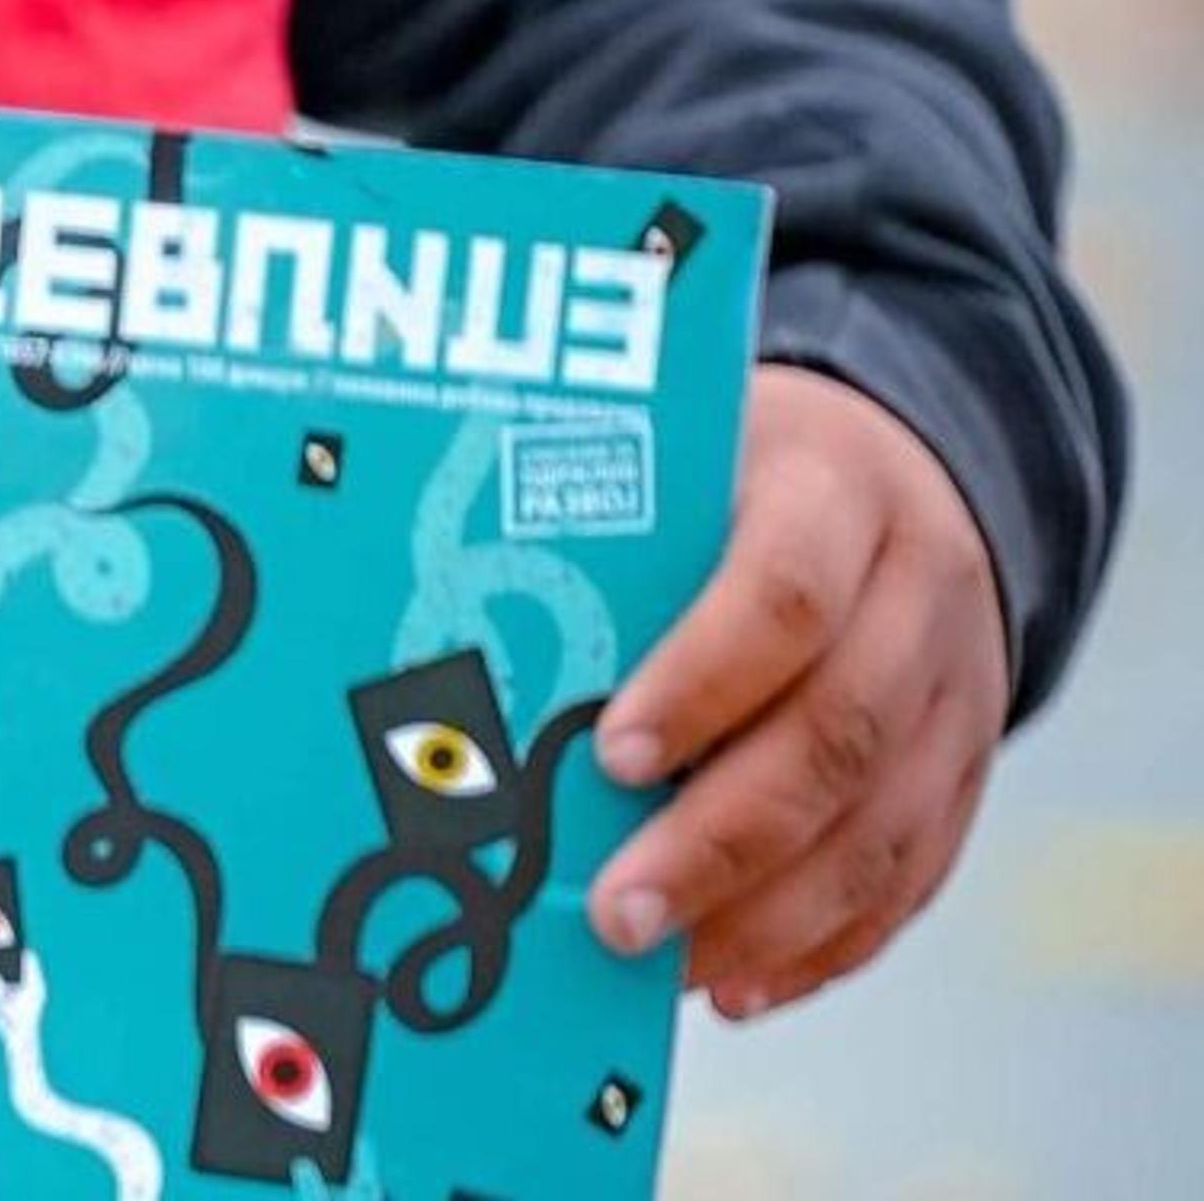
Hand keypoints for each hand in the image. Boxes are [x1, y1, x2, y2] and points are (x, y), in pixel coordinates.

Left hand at [585, 363, 1007, 1016]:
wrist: (902, 471)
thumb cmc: (744, 470)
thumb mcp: (692, 451)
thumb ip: (616, 528)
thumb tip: (466, 627)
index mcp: (837, 493)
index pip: (784, 594)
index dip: (703, 681)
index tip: (614, 754)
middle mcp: (918, 598)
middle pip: (835, 736)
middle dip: (721, 839)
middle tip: (618, 907)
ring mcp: (959, 696)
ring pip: (878, 831)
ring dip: (765, 917)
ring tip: (662, 963)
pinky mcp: (966, 776)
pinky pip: (907, 880)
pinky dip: (821, 944)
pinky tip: (737, 982)